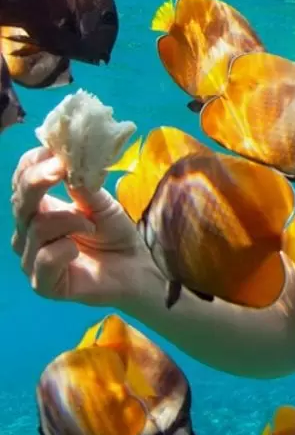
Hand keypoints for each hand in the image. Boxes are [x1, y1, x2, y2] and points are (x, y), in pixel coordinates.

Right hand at [11, 146, 163, 305]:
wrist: (136, 268)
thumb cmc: (116, 234)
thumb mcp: (102, 203)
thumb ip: (82, 185)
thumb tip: (66, 158)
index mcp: (38, 209)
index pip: (21, 182)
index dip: (33, 164)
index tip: (55, 151)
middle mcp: (28, 233)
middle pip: (19, 202)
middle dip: (38, 180)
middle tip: (61, 167)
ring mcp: (32, 260)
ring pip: (36, 228)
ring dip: (69, 220)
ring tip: (92, 224)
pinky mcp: (43, 284)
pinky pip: (44, 259)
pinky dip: (63, 249)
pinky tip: (77, 249)